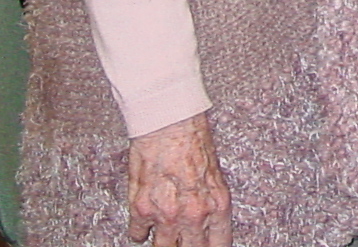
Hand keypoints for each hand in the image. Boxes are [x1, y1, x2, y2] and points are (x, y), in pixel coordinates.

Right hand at [126, 112, 230, 246]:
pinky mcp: (142, 210)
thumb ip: (209, 199)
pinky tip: (144, 225)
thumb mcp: (214, 172)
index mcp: (216, 204)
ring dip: (164, 242)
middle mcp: (193, 214)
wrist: (168, 121)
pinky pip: (138, 234)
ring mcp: (166, 215)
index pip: (219, 243)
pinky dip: (140, 231)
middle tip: (183, 241)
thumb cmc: (192, 136)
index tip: (207, 246)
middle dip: (188, 246)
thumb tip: (207, 216)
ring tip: (164, 236)